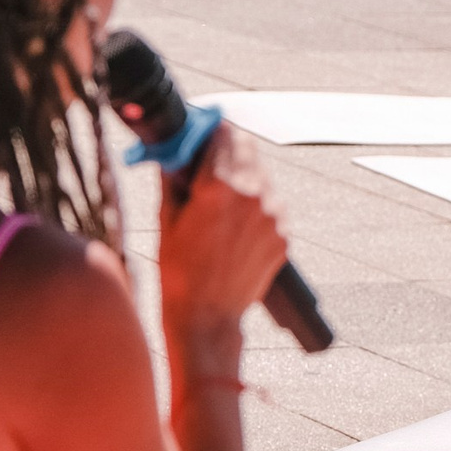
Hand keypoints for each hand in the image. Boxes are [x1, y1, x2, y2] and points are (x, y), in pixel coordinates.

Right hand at [157, 125, 288, 363]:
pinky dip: (253, 204)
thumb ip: (173, 174)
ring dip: (240, 177)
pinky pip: (269, 203)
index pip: (224, 131)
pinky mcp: (284, 235)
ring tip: (214, 204)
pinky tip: (229, 226)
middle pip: (247, 147)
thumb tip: (174, 147)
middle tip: (201, 166)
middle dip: (224, 150)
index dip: (207, 131)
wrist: (206, 319)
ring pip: (261, 175)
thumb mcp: (165, 216)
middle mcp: (257, 196)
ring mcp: (275, 217)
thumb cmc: (178, 273)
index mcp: (223, 186)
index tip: (196, 137)